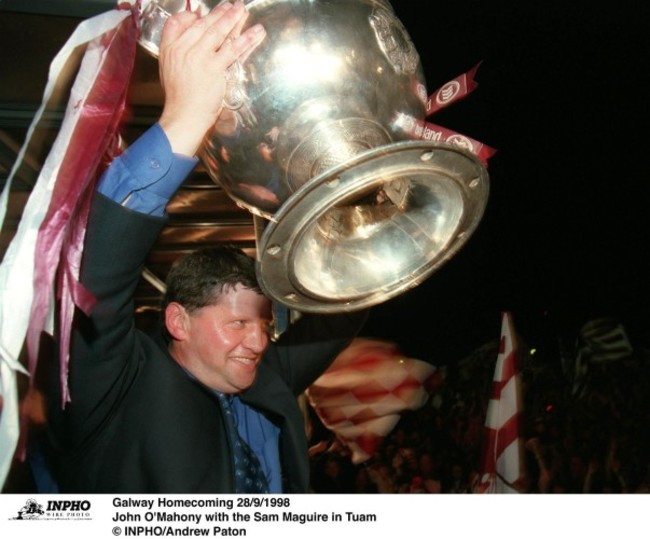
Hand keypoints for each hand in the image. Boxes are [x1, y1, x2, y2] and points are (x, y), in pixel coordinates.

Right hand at [158, 2, 265, 155]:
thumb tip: (193, 41)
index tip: (201, 13)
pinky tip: (255, 32)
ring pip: (218, 32)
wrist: (184, 115)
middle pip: (202, 24)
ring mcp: (199, 57)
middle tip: (231, 6)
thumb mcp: (169, 70)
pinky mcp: (214, 68)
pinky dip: (246, 40)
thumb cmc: (179, 98)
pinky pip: (233, 49)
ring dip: (233, 19)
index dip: (191, 16)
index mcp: (169, 48)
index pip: (176, 22)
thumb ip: (179, 52)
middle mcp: (183, 49)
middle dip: (219, 13)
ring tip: (242, 10)